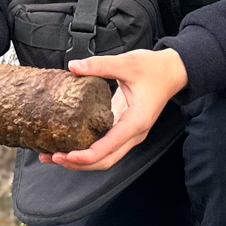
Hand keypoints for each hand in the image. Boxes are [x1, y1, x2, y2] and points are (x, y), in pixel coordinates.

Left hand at [39, 48, 187, 171]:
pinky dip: (86, 150)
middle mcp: (134, 134)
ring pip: (104, 158)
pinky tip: (69, 144)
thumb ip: (100, 65)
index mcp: (136, 122)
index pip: (108, 147)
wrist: (173, 71)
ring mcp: (129, 134)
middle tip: (52, 156)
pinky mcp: (124, 130)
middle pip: (105, 161)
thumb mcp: (128, 63)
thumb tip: (74, 67)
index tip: (66, 155)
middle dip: (77, 163)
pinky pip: (105, 147)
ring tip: (53, 155)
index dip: (86, 156)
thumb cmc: (155, 69)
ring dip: (80, 161)